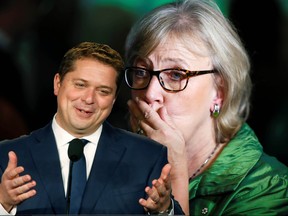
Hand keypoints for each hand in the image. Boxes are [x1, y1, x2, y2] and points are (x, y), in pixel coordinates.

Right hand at [0, 151, 35, 211]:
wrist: (3, 197)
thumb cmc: (8, 181)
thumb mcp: (9, 172)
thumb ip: (12, 163)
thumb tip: (11, 152)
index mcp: (7, 178)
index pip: (10, 174)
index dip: (16, 171)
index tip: (22, 168)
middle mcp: (9, 186)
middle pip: (15, 183)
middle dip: (22, 180)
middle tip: (29, 176)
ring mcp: (12, 193)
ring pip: (19, 190)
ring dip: (27, 187)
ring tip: (33, 183)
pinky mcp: (17, 199)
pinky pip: (23, 197)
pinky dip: (28, 195)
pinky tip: (34, 191)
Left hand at [129, 98, 188, 214]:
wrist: (174, 166)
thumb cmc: (178, 149)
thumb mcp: (177, 133)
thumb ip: (168, 120)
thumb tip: (161, 108)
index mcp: (163, 130)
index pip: (150, 114)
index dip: (143, 105)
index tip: (139, 99)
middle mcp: (153, 135)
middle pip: (141, 119)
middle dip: (135, 108)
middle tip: (130, 101)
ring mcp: (147, 141)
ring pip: (137, 125)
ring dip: (133, 115)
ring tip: (130, 107)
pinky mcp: (144, 146)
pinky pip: (137, 132)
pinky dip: (133, 125)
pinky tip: (131, 119)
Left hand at [139, 164, 171, 212]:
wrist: (163, 207)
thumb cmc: (163, 191)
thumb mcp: (164, 183)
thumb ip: (165, 174)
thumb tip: (168, 164)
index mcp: (167, 189)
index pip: (167, 184)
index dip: (166, 180)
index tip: (164, 176)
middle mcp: (163, 196)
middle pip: (162, 191)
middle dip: (158, 186)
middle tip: (154, 181)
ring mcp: (158, 202)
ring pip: (155, 198)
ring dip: (151, 193)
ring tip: (146, 188)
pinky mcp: (152, 207)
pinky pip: (148, 205)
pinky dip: (144, 203)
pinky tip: (140, 200)